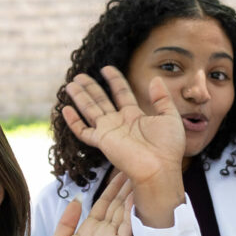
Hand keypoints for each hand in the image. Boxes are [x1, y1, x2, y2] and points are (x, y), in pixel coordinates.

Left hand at [41, 173, 134, 235]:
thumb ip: (67, 221)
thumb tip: (75, 201)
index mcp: (89, 229)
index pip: (103, 204)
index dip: (110, 188)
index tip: (117, 172)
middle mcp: (103, 232)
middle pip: (116, 204)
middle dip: (124, 186)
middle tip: (133, 166)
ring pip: (123, 211)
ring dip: (130, 194)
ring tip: (138, 175)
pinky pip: (126, 226)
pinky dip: (131, 211)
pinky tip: (135, 197)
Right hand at [59, 67, 184, 189]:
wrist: (159, 167)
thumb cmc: (168, 147)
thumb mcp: (170, 117)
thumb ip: (162, 98)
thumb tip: (155, 79)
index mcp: (134, 116)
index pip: (121, 93)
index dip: (114, 80)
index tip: (106, 68)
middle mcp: (119, 122)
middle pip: (101, 100)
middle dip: (91, 87)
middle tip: (80, 75)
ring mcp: (109, 132)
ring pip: (90, 110)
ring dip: (80, 97)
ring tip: (70, 84)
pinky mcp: (102, 141)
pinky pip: (83, 131)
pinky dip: (73, 122)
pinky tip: (66, 109)